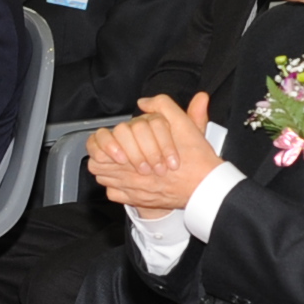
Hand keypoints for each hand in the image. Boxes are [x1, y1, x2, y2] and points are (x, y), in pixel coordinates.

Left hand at [87, 93, 222, 217]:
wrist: (206, 187)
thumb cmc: (195, 157)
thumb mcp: (183, 122)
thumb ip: (162, 106)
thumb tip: (143, 102)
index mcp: (135, 151)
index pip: (99, 147)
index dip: (103, 143)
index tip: (115, 141)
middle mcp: (128, 173)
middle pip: (97, 165)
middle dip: (105, 156)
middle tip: (117, 152)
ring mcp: (131, 189)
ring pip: (104, 179)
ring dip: (109, 170)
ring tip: (121, 164)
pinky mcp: (137, 201)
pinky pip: (114, 194)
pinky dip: (117, 188)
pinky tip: (129, 180)